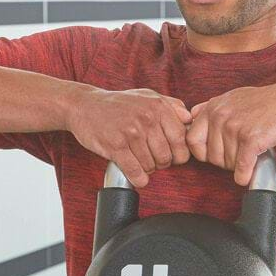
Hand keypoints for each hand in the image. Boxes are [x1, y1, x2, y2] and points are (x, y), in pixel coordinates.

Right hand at [65, 87, 192, 187]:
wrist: (84, 105)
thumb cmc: (118, 103)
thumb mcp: (147, 96)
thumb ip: (172, 106)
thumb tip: (190, 119)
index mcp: (158, 107)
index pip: (181, 140)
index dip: (179, 154)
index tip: (172, 156)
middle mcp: (147, 118)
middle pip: (167, 157)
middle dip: (161, 163)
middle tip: (152, 159)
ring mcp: (131, 133)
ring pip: (151, 166)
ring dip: (147, 169)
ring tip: (139, 160)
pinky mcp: (115, 146)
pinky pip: (135, 172)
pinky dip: (139, 179)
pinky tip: (136, 175)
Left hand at [187, 78, 275, 185]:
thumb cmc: (267, 101)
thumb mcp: (232, 98)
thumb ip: (210, 108)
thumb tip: (190, 117)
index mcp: (213, 107)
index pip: (191, 140)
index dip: (203, 152)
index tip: (217, 153)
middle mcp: (220, 116)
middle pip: (210, 156)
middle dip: (224, 162)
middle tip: (240, 155)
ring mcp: (235, 127)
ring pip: (227, 164)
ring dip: (239, 166)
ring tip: (251, 154)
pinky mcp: (252, 139)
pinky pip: (241, 168)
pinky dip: (245, 176)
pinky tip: (250, 173)